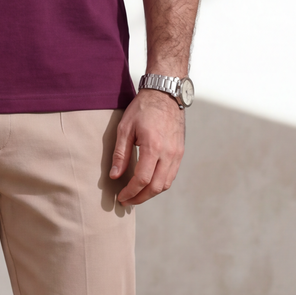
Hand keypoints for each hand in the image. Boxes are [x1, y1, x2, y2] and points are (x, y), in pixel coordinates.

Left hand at [110, 89, 185, 205]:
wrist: (165, 94)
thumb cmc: (143, 108)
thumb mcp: (125, 128)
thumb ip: (120, 154)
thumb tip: (115, 175)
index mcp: (153, 147)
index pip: (142, 179)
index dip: (130, 192)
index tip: (121, 197)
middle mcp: (168, 153)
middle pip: (156, 187)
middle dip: (140, 198)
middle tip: (127, 201)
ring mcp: (177, 153)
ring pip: (165, 184)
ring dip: (150, 193)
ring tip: (136, 195)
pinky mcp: (180, 152)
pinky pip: (171, 175)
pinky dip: (159, 184)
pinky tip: (148, 183)